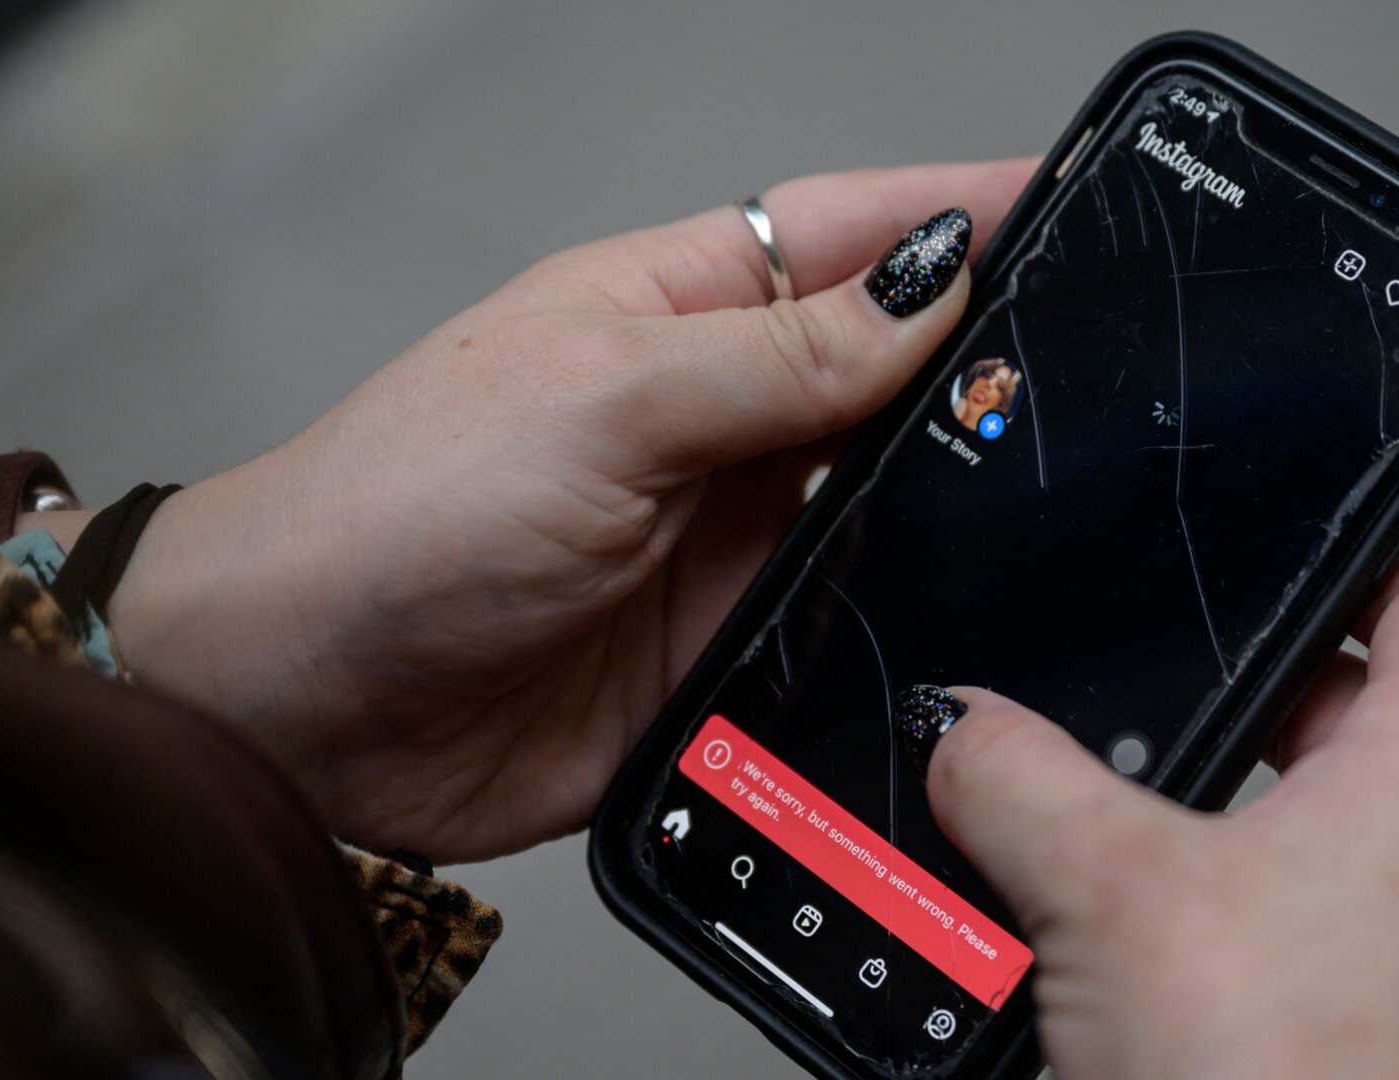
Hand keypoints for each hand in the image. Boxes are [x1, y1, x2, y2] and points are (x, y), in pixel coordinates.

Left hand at [42, 159, 1033, 862]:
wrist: (299, 706)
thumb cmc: (399, 511)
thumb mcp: (605, 401)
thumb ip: (778, 360)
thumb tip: (931, 293)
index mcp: (680, 310)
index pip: (854, 235)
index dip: (964, 214)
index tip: (1082, 201)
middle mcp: (717, 416)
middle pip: (893, 369)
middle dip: (989, 362)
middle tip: (1099, 369)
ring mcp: (729, 532)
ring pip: (889, 497)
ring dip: (956, 497)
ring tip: (1050, 489)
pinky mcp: (730, 642)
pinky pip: (850, 616)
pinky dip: (906, 611)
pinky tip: (959, 611)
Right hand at [926, 538, 1398, 1078]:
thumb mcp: (1108, 893)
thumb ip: (1020, 778)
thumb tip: (965, 728)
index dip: (1374, 537)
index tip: (1295, 524)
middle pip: (1363, 713)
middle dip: (1242, 694)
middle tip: (1153, 686)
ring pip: (1315, 830)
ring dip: (1214, 815)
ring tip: (1111, 816)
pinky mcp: (1369, 1034)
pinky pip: (1294, 928)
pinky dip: (1214, 911)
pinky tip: (1118, 942)